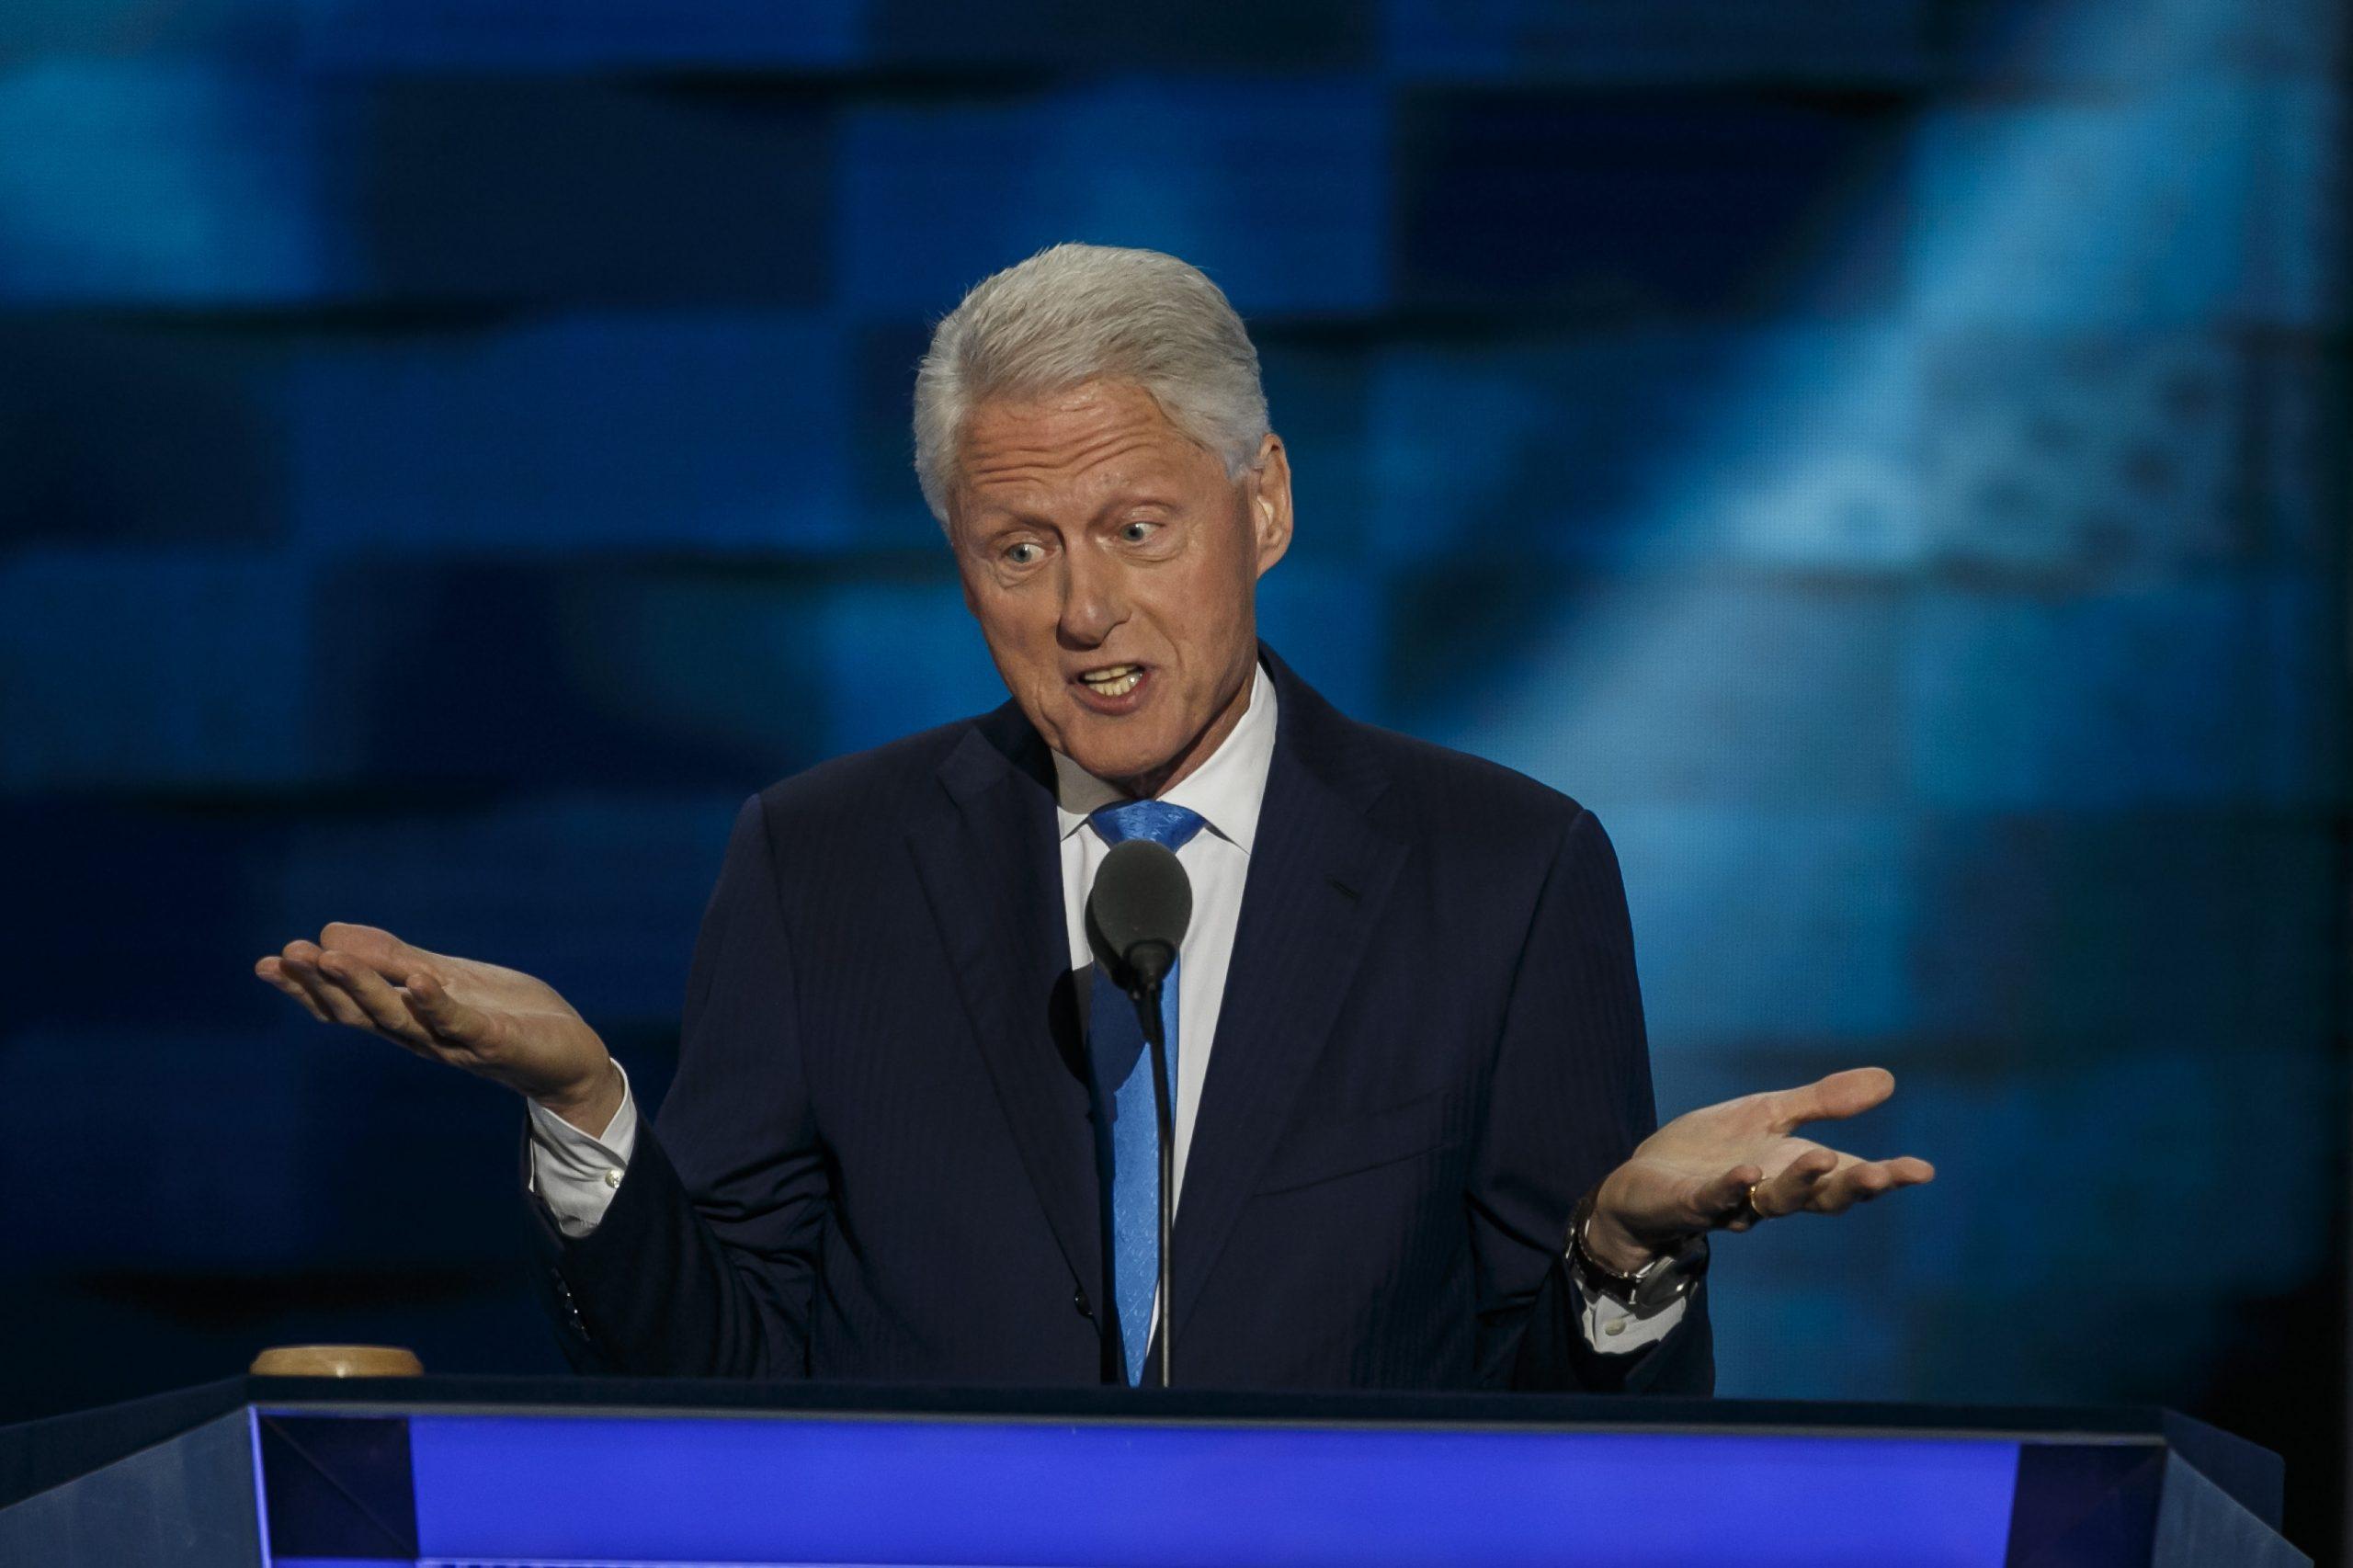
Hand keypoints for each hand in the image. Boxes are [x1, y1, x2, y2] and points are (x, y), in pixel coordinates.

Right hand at [256, 923, 620, 1132]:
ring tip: (330, 958)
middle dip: (321, 985)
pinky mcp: (495, 1041)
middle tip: (285, 956)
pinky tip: (418, 978)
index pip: (347, 1005)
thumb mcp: (447, 978)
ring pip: (400, 1019)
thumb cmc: (506, 1015)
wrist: (569, 1056)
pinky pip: (460, 1022)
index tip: (267, 963)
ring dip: (364, 988)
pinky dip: (436, 1002)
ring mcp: (456, 1042)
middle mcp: (422, 1036)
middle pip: (360, 1014)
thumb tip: (332, 934)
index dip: (306, 987)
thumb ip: (396, 960)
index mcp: (408, 1019)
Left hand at [1584, 1067, 1933, 1272]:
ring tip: (1821, 1158)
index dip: (1885, 1176)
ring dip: (1798, 1182)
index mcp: (1794, 1170)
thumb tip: (1889, 1080)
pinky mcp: (1690, 1202)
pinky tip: (1747, 1173)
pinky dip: (1731, 1188)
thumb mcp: (1770, 1115)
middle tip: (1883, 1175)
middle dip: (1852, 1186)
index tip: (1923, 1170)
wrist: (1644, 1181)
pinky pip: (1713, 1198)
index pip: (1847, 1176)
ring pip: (1772, 1201)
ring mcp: (1732, 1202)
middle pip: (1819, 1196)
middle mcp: (1771, 1193)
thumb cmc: (1713, 1151)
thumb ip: (1823, 1102)